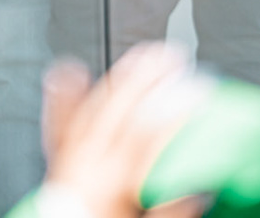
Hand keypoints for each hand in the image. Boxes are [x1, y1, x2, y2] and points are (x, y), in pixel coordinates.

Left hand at [39, 45, 208, 217]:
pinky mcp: (59, 166)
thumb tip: (200, 186)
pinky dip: (63, 97)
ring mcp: (70, 161)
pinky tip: (67, 71)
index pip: (147, 134)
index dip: (175, 109)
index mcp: (112, 183)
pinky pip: (59, 125)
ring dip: (118, 78)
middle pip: (120, 109)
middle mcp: (87, 165)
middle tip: (174, 56)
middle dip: (148, 77)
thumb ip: (173, 210)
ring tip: (140, 57)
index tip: (199, 90)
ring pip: (93, 108)